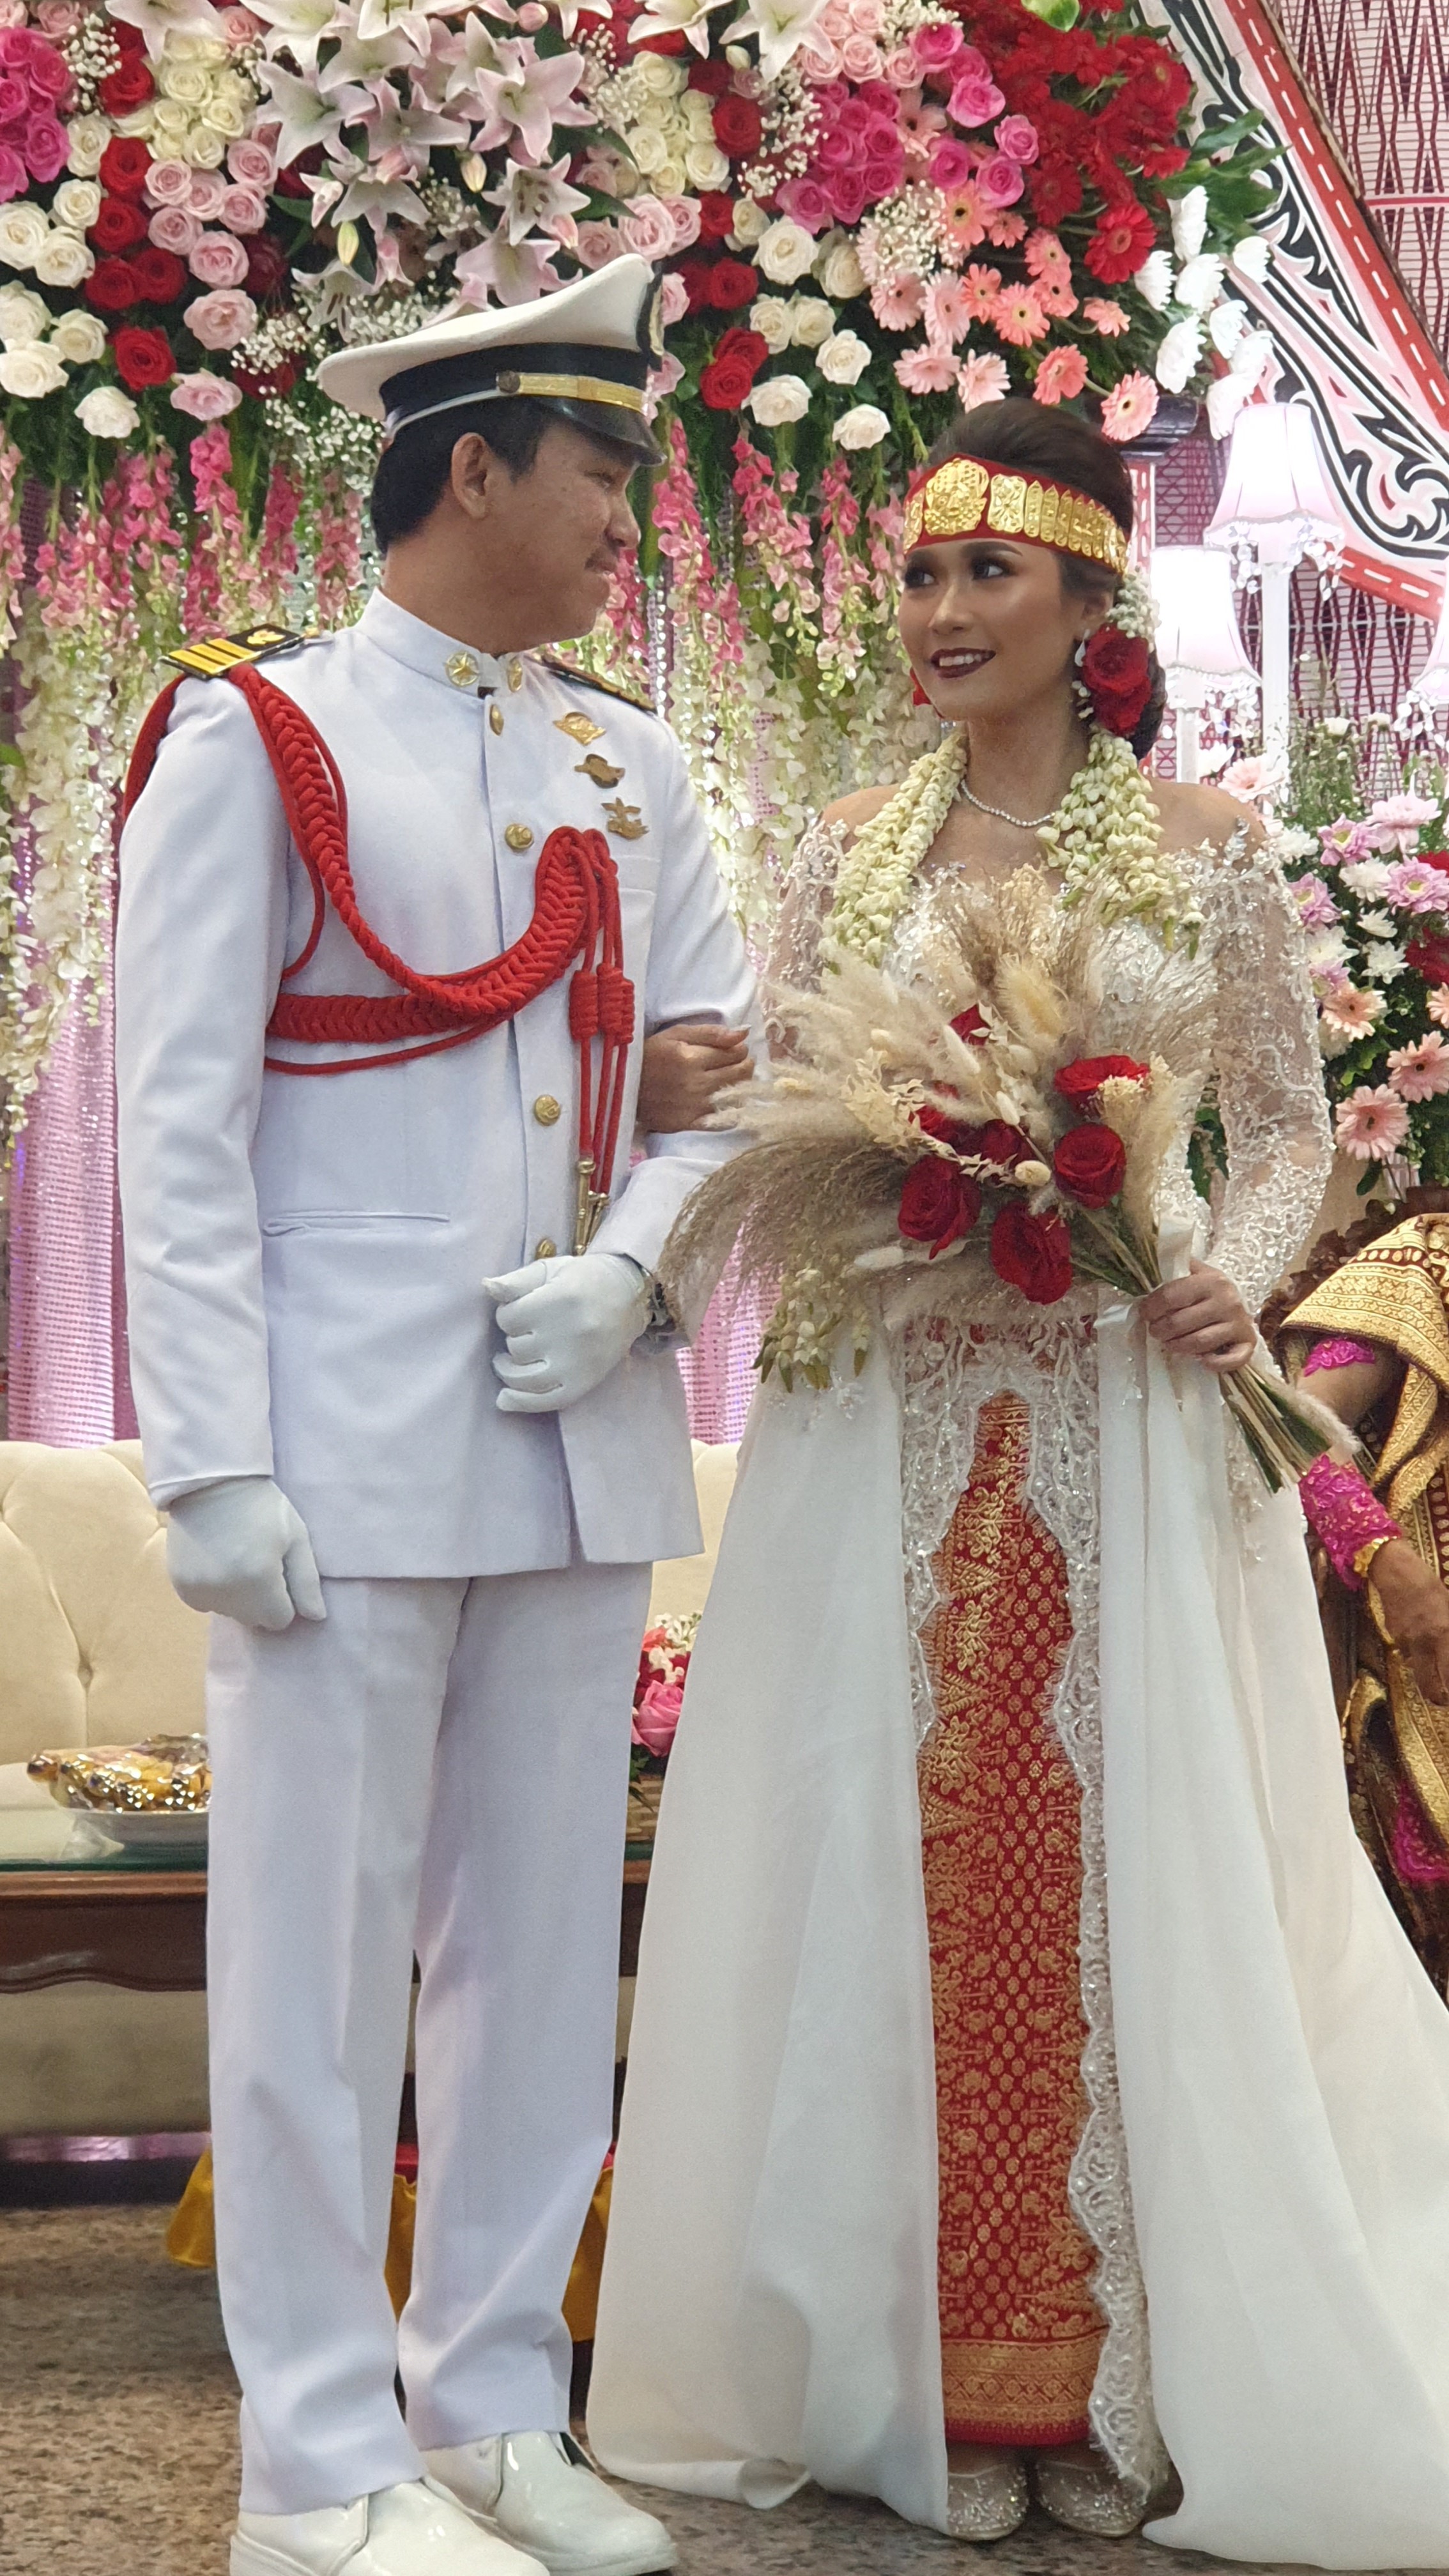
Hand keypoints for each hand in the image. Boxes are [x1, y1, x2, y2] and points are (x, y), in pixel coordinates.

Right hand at [165, 1475, 325, 1630]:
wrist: (210, 1483)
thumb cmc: (262, 1507)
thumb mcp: (296, 1536)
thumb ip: (307, 1581)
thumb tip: (317, 1618)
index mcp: (260, 1580)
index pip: (280, 1620)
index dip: (284, 1599)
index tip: (280, 1573)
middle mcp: (228, 1593)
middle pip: (254, 1619)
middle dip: (261, 1600)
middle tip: (258, 1562)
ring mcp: (200, 1591)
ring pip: (229, 1612)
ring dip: (237, 1596)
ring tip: (236, 1558)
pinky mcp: (182, 1586)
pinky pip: (205, 1603)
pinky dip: (214, 1589)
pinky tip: (216, 1561)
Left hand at [483, 1253, 648, 1413]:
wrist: (630, 1297)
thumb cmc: (584, 1280)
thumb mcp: (550, 1269)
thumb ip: (516, 1280)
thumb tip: (486, 1287)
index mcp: (559, 1300)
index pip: (508, 1318)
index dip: (508, 1313)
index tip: (522, 1309)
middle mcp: (569, 1334)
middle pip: (515, 1346)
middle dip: (514, 1337)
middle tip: (528, 1330)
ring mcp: (577, 1362)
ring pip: (523, 1376)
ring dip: (509, 1369)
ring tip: (508, 1361)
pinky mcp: (584, 1382)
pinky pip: (545, 1401)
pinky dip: (520, 1402)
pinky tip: (504, 1399)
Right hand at [637, 1023, 752, 1133]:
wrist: (622, 1086)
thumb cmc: (650, 1055)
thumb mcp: (676, 1034)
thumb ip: (711, 1033)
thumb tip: (744, 1033)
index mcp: (692, 1057)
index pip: (736, 1052)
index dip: (739, 1049)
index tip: (733, 1050)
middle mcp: (696, 1083)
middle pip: (740, 1073)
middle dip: (744, 1065)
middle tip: (737, 1064)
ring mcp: (694, 1106)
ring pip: (736, 1095)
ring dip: (739, 1086)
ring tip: (729, 1080)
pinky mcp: (690, 1124)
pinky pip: (723, 1119)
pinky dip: (730, 1110)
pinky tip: (724, 1101)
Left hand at [1141, 1260, 1255, 1372]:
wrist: (1238, 1296)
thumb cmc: (1207, 1287)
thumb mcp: (1192, 1272)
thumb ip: (1172, 1271)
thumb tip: (1147, 1273)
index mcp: (1210, 1280)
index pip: (1171, 1296)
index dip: (1151, 1308)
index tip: (1144, 1314)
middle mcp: (1227, 1300)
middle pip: (1181, 1322)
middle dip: (1160, 1330)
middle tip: (1155, 1331)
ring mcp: (1239, 1322)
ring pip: (1200, 1342)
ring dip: (1178, 1346)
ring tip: (1169, 1343)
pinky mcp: (1248, 1342)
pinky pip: (1233, 1359)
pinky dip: (1216, 1363)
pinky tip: (1202, 1360)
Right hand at [1369, 1539, 1448, 1705]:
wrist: (1395, 1570)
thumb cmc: (1429, 1585)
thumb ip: (1448, 1632)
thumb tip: (1448, 1652)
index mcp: (1443, 1634)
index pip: (1447, 1676)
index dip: (1448, 1693)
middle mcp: (1424, 1643)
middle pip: (1429, 1686)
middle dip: (1438, 1696)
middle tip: (1443, 1697)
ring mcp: (1405, 1641)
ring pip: (1417, 1667)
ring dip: (1426, 1668)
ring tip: (1433, 1657)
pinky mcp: (1393, 1635)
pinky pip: (1406, 1650)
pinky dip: (1414, 1649)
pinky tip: (1419, 1634)